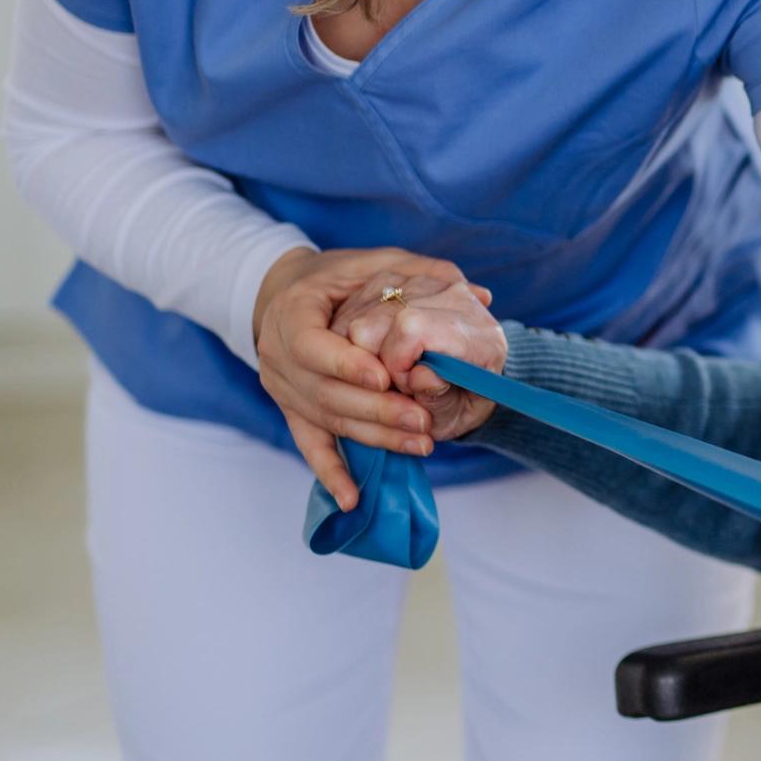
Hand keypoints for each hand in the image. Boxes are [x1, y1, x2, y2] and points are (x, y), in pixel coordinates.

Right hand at [254, 247, 477, 509]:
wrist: (284, 294)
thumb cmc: (337, 276)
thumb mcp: (372, 260)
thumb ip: (422, 271)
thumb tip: (481, 295)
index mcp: (293, 314)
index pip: (312, 345)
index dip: (346, 364)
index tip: (384, 378)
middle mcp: (278, 356)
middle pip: (325, 393)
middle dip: (376, 410)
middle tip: (421, 419)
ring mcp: (283, 389)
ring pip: (328, 421)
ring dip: (373, 437)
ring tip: (419, 444)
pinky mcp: (292, 412)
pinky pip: (311, 447)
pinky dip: (332, 475)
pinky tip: (354, 500)